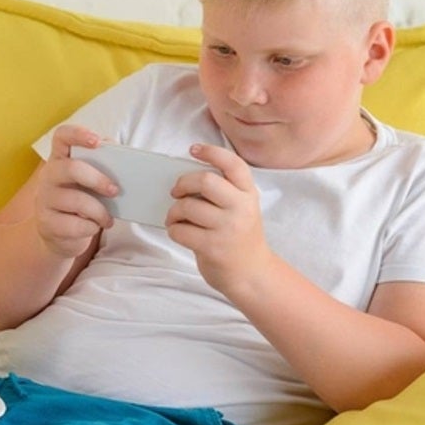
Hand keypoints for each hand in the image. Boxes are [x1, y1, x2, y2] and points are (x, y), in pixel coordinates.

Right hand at [35, 125, 116, 257]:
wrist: (60, 235)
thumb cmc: (81, 201)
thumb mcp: (89, 181)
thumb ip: (102, 165)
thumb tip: (120, 157)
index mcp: (60, 159)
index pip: (62, 136)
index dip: (78, 134)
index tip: (96, 141)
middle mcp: (48, 176)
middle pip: (72, 168)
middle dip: (98, 179)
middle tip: (115, 191)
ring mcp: (44, 200)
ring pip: (76, 200)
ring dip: (99, 211)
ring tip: (108, 219)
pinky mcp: (47, 224)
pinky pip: (75, 225)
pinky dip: (91, 227)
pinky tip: (93, 227)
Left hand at [165, 143, 269, 294]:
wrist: (251, 274)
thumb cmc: (239, 238)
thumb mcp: (242, 209)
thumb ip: (224, 192)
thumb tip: (186, 179)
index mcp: (249, 194)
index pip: (233, 164)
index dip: (212, 152)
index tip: (194, 150)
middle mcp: (241, 208)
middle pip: (205, 181)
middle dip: (182, 183)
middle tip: (176, 192)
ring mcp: (228, 228)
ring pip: (187, 206)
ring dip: (173, 211)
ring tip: (175, 218)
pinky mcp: (213, 247)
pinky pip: (180, 230)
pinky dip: (173, 230)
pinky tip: (179, 232)